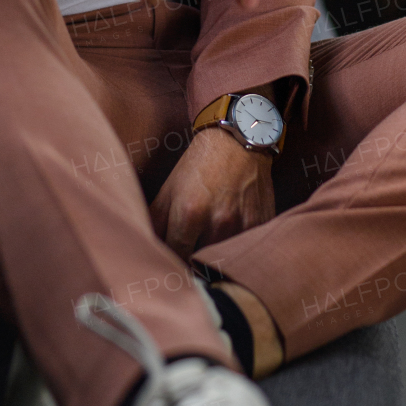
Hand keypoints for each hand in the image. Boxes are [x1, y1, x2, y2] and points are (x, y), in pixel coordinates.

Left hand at [149, 125, 275, 258]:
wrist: (238, 142)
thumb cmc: (199, 165)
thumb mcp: (170, 189)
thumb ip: (155, 220)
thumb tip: (144, 244)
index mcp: (189, 213)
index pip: (178, 256)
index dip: (175, 262)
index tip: (174, 263)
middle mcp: (218, 221)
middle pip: (202, 261)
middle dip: (195, 261)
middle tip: (192, 258)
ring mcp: (243, 224)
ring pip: (225, 258)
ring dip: (217, 257)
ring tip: (212, 248)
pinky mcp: (262, 223)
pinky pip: (246, 248)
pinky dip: (237, 248)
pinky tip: (232, 237)